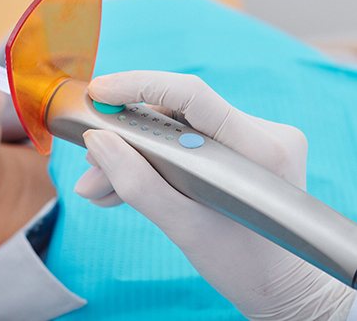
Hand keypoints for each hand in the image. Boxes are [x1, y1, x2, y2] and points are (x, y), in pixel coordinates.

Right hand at [76, 70, 355, 319]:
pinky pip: (186, 143)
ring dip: (135, 155)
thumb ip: (138, 184)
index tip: (98, 94)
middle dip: (127, 138)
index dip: (139, 86)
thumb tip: (97, 141)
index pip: (191, 94)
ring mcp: (253, 138)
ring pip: (177, 130)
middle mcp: (262, 132)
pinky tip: (123, 184)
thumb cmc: (243, 264)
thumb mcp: (185, 228)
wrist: (279, 285)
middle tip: (92, 164)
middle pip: (178, 115)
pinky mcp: (240, 149)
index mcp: (259, 149)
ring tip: (100, 185)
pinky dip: (154, 162)